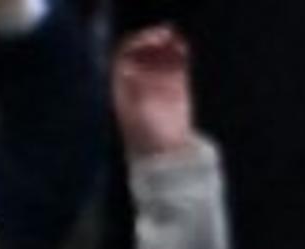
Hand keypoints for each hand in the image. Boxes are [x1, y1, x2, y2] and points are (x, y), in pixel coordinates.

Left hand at [107, 24, 195, 162]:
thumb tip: (127, 69)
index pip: (124, 58)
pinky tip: (182, 47)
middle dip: (151, 41)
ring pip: (159, 56)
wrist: (167, 157)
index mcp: (123, 89)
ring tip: (174, 38)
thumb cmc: (146, 141)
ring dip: (165, 44)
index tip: (145, 41)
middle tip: (163, 35)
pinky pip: (175, 63)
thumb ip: (132, 91)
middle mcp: (138, 83)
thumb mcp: (135, 115)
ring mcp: (157, 83)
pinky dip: (178, 52)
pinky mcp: (175, 85)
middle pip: (142, 52)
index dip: (134, 46)